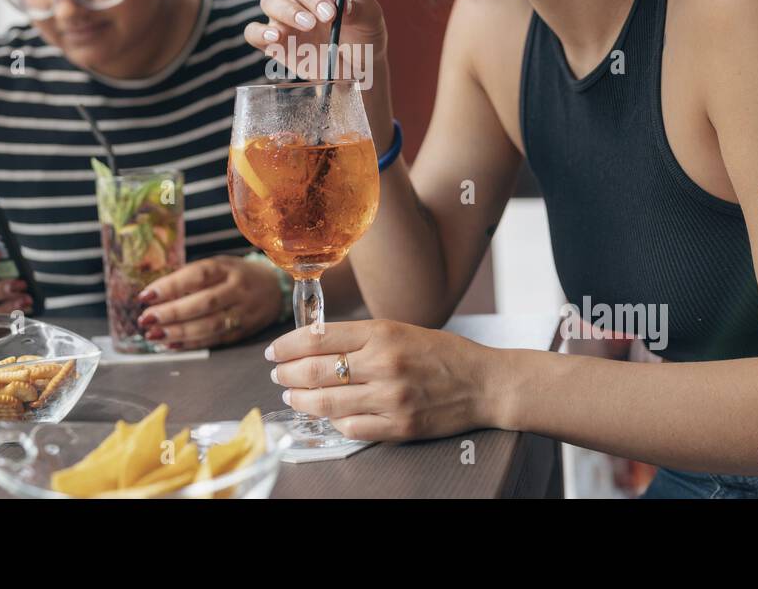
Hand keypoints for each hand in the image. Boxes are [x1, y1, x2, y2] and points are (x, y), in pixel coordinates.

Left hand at [135, 255, 281, 348]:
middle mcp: (237, 290)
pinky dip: (192, 344)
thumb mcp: (219, 265)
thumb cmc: (237, 275)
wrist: (276, 288)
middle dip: (172, 313)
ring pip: (210, 325)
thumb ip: (192, 277)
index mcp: (228, 268)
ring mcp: (242, 312)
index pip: (198, 276)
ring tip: (154, 336)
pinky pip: (216, 340)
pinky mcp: (243, 332)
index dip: (171, 286)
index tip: (146, 296)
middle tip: (146, 319)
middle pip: (203, 303)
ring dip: (179, 333)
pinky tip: (172, 345)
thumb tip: (156, 293)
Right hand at [243, 0, 388, 79]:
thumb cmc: (363, 38)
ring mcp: (284, 17)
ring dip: (287, 10)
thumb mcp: (371, 22)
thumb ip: (360, 10)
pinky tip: (275, 37)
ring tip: (307, 24)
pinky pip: (253, 32)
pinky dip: (260, 32)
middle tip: (329, 15)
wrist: (356, 72)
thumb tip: (344, 5)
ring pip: (270, 0)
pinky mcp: (273, 42)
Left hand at [265, 319, 498, 441]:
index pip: (319, 338)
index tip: (274, 351)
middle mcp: (384, 364)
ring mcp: (391, 398)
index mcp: (382, 333)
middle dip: (287, 373)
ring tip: (292, 396)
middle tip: (277, 374)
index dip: (288, 345)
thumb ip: (361, 337)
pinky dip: (333, 422)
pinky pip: (352, 428)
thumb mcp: (400, 330)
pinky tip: (328, 415)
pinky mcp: (400, 426)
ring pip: (327, 403)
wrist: (484, 383)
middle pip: (316, 370)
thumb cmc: (442, 353)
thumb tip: (315, 344)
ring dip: (301, 400)